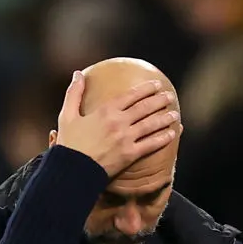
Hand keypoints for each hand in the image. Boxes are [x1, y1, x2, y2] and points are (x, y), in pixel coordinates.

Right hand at [55, 70, 179, 177]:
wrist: (73, 170)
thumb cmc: (69, 143)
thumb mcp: (67, 115)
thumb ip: (74, 93)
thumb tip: (78, 74)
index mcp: (106, 110)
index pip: (131, 95)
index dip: (146, 89)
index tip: (156, 84)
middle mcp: (119, 122)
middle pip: (145, 108)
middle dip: (159, 100)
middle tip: (170, 95)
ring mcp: (126, 138)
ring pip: (151, 125)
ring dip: (164, 118)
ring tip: (175, 113)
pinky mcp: (130, 154)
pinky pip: (151, 144)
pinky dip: (163, 138)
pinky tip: (172, 134)